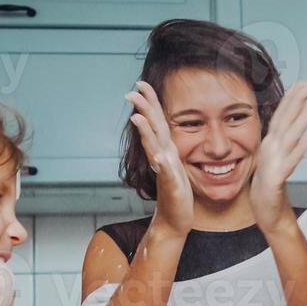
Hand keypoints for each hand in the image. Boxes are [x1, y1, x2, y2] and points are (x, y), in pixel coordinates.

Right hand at [126, 80, 193, 237]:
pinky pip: (168, 173)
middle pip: (151, 130)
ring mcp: (165, 172)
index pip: (156, 122)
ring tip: (138, 118)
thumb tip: (161, 136)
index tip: (141, 84)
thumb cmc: (176, 194)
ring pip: (155, 148)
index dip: (150, 103)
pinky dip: (163, 164)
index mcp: (165, 150)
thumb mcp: (174, 166)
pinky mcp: (172, 187)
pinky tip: (158, 156)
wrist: (175, 221)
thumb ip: (166, 150)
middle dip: (143, 110)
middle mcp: (162, 158)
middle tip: (130, 93)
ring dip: (146, 133)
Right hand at [249, 81, 306, 231]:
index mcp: (271, 144)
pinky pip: (291, 161)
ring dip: (302, 118)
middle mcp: (271, 150)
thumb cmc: (272, 188)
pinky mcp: (276, 179)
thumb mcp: (281, 161)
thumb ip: (289, 146)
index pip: (281, 115)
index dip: (292, 97)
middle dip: (298, 99)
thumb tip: (304, 133)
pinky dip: (300, 149)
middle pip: (284, 119)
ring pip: (289, 136)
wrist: (267, 214)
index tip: (303, 82)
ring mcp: (273, 163)